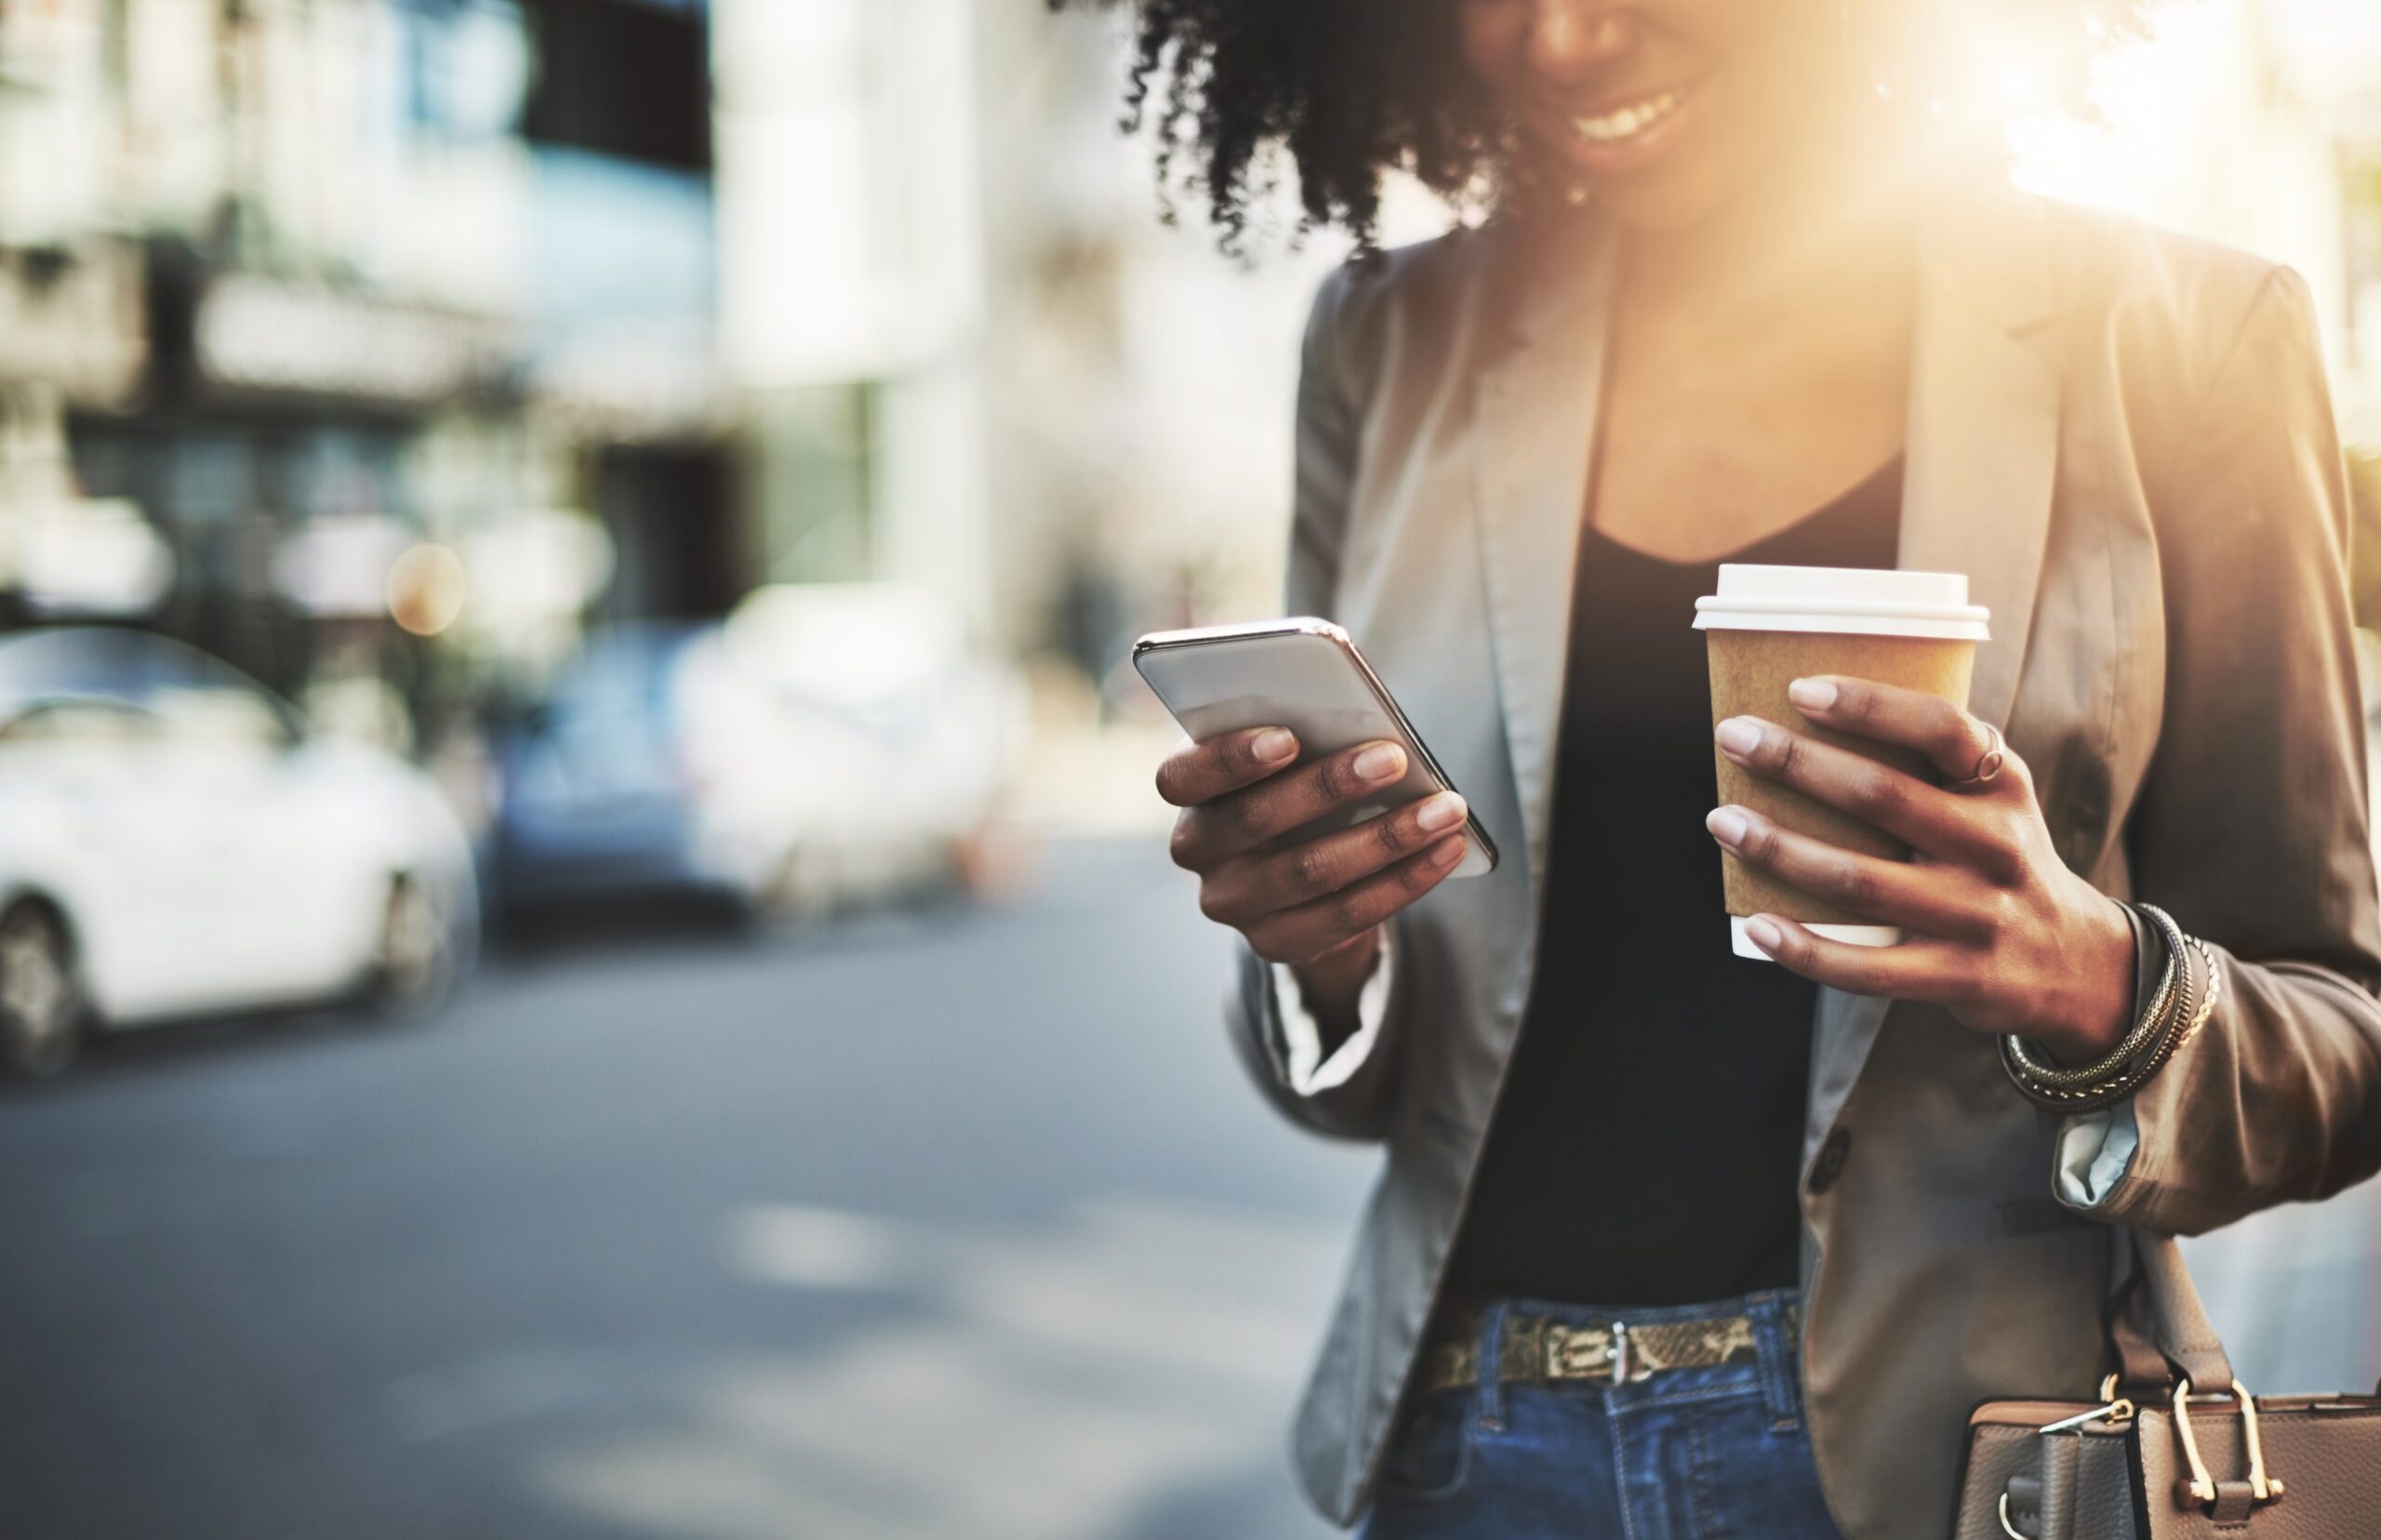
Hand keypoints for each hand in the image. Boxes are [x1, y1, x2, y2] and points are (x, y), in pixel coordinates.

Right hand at [1155, 727, 1467, 1007]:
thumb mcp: (1286, 753)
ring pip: (1309, 873)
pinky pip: (1345, 916)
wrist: (1298, 865)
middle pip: (1255, 821)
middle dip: (1330, 787)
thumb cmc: (1296, 779)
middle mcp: (1198, 852)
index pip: (1181, 777)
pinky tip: (1446, 851)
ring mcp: (1233, 903)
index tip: (1288, 737)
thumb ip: (1304, 734)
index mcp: (1188, 792)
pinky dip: (1403, 881)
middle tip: (1394, 758)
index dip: (1230, 759)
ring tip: (1445, 809)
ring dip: (1386, 838)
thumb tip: (1364, 722)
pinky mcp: (1275, 942)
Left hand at [1704, 675, 2135, 1061]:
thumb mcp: (1992, 800)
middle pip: (1883, 797)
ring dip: (1780, 849)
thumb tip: (1804, 723)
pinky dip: (1805, 949)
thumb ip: (1930, 765)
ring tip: (1723, 822)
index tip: (1798, 689)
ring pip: (1861, 880)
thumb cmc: (1998, 859)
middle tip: (1733, 737)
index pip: (1941, 728)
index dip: (1869, 705)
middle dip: (1796, 763)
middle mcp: (1996, 845)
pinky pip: (1867, 968)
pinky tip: (1756, 925)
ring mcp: (1977, 915)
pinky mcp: (1958, 976)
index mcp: (2002, 785)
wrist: (2076, 963)